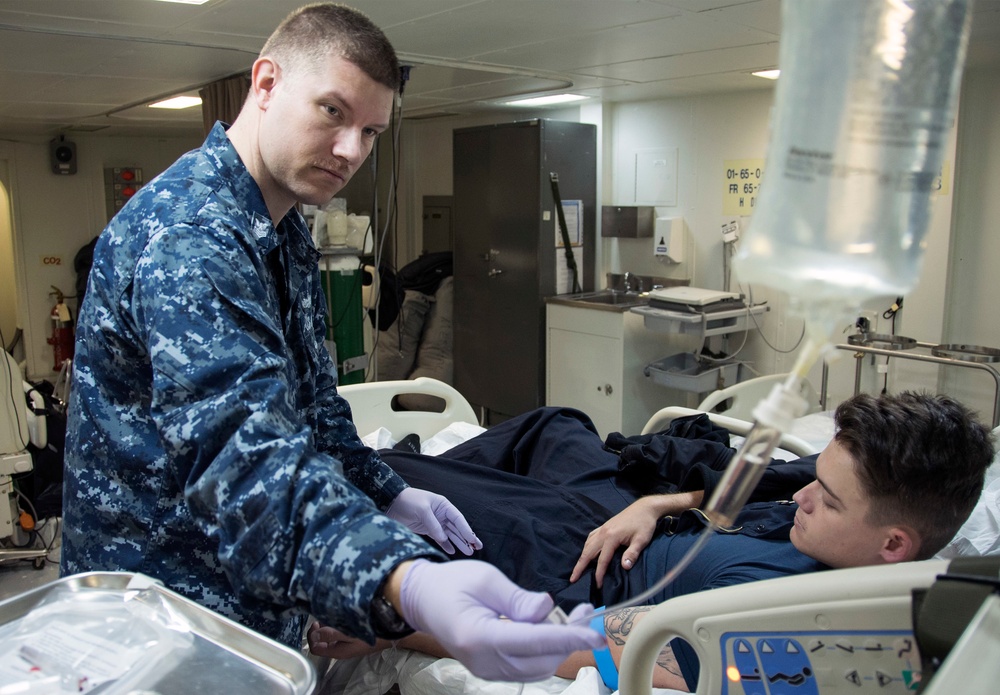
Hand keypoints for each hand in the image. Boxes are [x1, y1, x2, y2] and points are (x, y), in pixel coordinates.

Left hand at [308, 621, 387, 658]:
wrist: (391, 630)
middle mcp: (340, 648)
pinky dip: (337, 622)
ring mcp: (347, 642)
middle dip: (319, 628)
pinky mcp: (353, 636)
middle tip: (323, 616)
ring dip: (328, 624)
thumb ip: (330, 635)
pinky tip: (342, 613)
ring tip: (333, 612)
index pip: (315, 647)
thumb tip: (313, 635)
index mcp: (337, 651)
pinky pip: (339, 630)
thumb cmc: (370, 634)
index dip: (312, 636)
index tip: (316, 622)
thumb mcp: (349, 634)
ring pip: (330, 634)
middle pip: (321, 641)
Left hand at [386, 487, 482, 554]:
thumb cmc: (408, 501)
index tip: (472, 539)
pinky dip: (446, 544)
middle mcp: (441, 514)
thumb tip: (443, 539)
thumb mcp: (422, 510)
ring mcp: (435, 522)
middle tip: (477, 547)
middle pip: (457, 528)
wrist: (391, 503)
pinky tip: (452, 550)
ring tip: (468, 552)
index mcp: (443, 505)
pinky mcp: (427, 529)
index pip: (458, 518)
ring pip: (450, 534)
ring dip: (459, 543)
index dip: (466, 529)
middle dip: (467, 538)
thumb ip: (433, 525)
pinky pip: (440, 538)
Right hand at [397, 559, 604, 681]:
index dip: (569, 638)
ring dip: (560, 645)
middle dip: (570, 640)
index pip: (534, 642)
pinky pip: (527, 666)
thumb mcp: (485, 579)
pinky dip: (546, 650)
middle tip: (588, 613)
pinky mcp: (492, 669)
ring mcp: (487, 669)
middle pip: (540, 661)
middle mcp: (484, 661)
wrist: (423, 599)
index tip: (597, 636)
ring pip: (537, 667)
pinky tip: (552, 628)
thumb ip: (517, 599)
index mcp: (480, 636)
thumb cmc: (452, 583)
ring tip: (576, 617)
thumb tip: (546, 610)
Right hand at [569, 492, 701, 587]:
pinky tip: (587, 551)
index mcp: (611, 537)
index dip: (599, 573)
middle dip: (580, 566)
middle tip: (573, 579)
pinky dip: (586, 546)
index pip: (602, 560)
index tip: (598, 585)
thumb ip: (632, 553)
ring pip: (588, 544)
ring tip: (578, 568)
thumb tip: (625, 567)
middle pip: (588, 552)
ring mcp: (603, 528)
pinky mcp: (605, 525)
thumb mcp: (642, 540)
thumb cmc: (645, 524)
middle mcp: (603, 532)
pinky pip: (591, 537)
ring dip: (582, 556)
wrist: (645, 508)